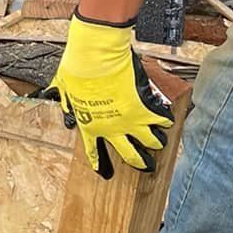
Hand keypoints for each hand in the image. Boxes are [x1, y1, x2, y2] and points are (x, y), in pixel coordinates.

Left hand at [46, 14, 172, 178]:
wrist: (95, 60)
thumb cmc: (78, 70)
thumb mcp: (65, 89)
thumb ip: (66, 101)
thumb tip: (64, 104)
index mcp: (89, 126)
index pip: (93, 150)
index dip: (99, 162)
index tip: (104, 173)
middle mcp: (111, 130)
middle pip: (130, 155)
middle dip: (141, 162)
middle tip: (147, 165)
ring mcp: (130, 121)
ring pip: (151, 141)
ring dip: (157, 142)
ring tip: (161, 142)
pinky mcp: (145, 109)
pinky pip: (161, 119)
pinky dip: (166, 120)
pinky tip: (169, 120)